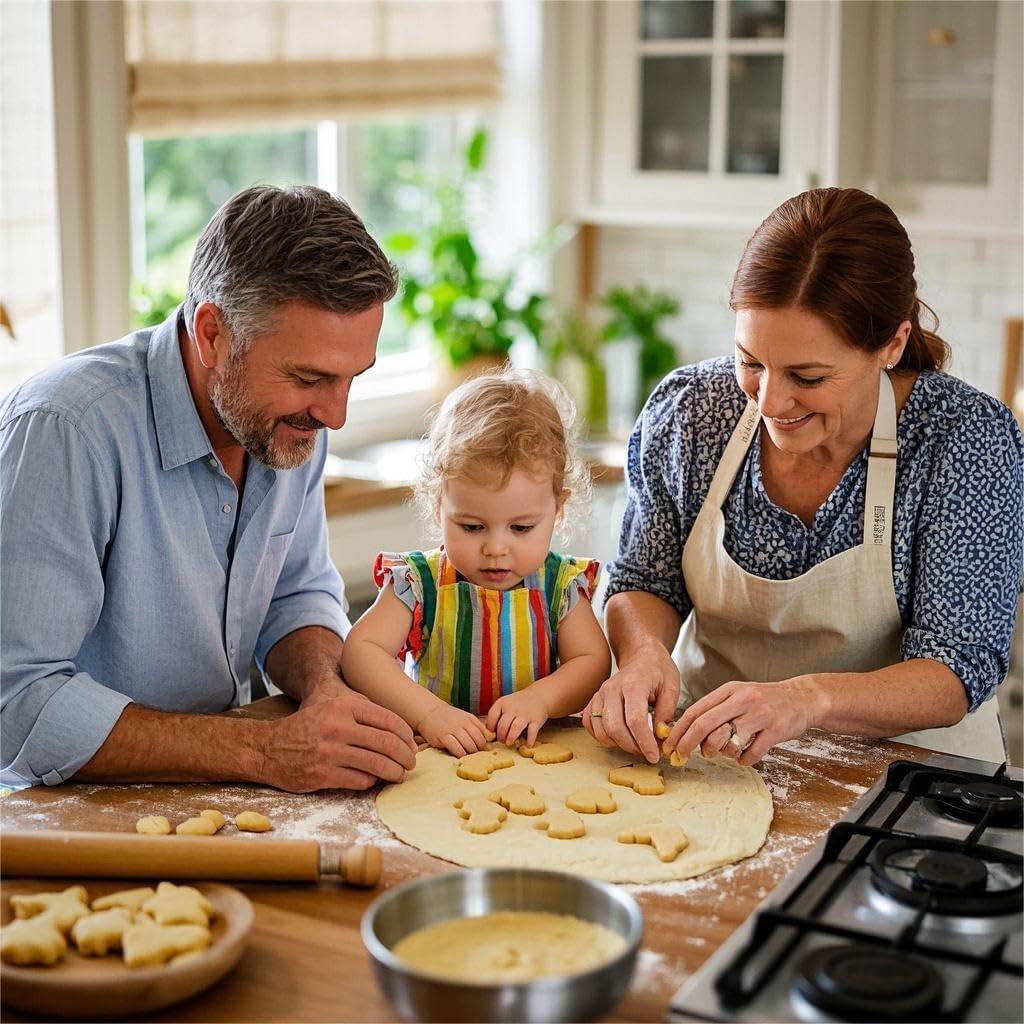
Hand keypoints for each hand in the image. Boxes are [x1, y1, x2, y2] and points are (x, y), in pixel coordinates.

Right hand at [258, 686, 417, 791]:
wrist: (269, 748)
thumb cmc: (310, 728)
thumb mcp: (335, 709)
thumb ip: (365, 716)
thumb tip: (402, 735)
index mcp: (344, 706)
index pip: (389, 720)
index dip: (406, 736)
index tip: (412, 746)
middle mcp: (337, 726)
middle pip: (387, 743)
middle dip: (405, 757)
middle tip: (411, 763)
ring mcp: (329, 751)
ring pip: (377, 764)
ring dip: (394, 772)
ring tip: (398, 775)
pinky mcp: (322, 774)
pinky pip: (360, 780)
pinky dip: (371, 782)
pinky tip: (373, 780)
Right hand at [416, 703, 490, 756]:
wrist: (430, 712)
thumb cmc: (449, 717)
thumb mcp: (465, 717)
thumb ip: (476, 727)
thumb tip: (487, 740)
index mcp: (470, 720)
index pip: (483, 735)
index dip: (483, 744)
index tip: (480, 749)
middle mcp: (463, 724)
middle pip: (477, 741)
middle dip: (478, 750)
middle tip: (474, 755)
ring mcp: (453, 730)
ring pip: (468, 745)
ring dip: (470, 753)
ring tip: (467, 755)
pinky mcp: (443, 737)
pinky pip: (456, 748)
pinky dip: (459, 753)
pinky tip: (458, 755)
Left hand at [486, 689, 550, 747]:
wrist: (538, 696)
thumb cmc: (517, 703)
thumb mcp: (505, 703)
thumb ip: (496, 715)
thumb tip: (488, 732)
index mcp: (502, 703)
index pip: (492, 716)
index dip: (490, 727)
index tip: (492, 733)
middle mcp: (513, 708)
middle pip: (503, 724)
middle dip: (501, 736)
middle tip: (502, 741)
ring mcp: (525, 714)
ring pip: (516, 727)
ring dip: (511, 737)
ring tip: (509, 743)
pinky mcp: (536, 720)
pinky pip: (532, 731)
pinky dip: (530, 740)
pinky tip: (527, 745)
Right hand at [583, 647, 679, 763]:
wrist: (642, 655)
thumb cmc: (658, 670)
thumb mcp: (672, 688)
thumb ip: (666, 713)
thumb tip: (660, 737)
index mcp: (634, 685)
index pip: (635, 720)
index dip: (644, 742)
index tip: (655, 756)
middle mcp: (612, 689)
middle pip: (614, 727)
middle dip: (632, 746)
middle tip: (647, 752)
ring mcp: (600, 694)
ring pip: (601, 729)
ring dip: (618, 744)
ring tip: (635, 744)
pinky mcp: (594, 700)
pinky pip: (590, 723)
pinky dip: (601, 736)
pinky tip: (617, 737)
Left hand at [662, 676, 822, 765]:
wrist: (803, 697)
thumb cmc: (764, 701)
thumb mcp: (738, 696)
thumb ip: (716, 710)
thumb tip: (688, 733)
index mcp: (729, 691)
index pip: (696, 711)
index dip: (679, 730)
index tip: (668, 745)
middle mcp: (743, 700)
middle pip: (705, 724)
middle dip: (688, 743)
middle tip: (681, 756)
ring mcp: (760, 714)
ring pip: (727, 740)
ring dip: (720, 752)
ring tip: (725, 752)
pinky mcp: (776, 730)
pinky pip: (751, 753)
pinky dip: (744, 760)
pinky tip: (745, 757)